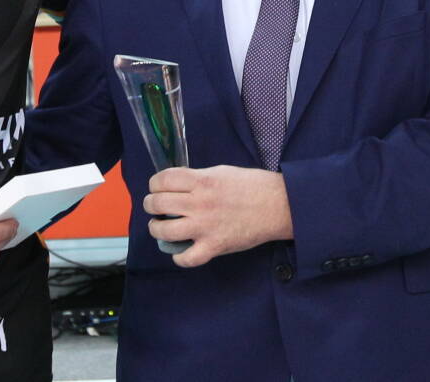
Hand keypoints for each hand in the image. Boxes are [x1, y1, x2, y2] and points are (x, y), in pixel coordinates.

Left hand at [143, 165, 291, 267]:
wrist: (279, 205)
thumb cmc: (253, 186)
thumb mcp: (222, 172)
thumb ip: (198, 178)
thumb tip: (178, 185)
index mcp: (203, 181)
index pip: (163, 180)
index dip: (154, 183)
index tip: (156, 187)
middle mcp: (200, 203)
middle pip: (158, 203)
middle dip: (151, 204)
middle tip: (155, 207)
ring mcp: (205, 226)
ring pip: (164, 231)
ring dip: (157, 229)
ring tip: (160, 227)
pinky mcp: (214, 246)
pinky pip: (187, 258)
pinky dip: (179, 257)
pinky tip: (181, 252)